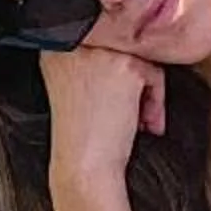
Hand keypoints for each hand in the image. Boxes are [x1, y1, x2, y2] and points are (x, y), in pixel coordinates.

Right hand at [40, 41, 166, 202]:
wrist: (83, 165)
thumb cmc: (80, 136)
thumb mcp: (74, 88)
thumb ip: (90, 62)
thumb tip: (126, 49)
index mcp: (55, 48)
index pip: (102, 47)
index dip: (113, 78)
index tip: (111, 102)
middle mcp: (74, 45)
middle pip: (122, 50)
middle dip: (133, 85)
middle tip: (130, 115)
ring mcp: (99, 53)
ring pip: (140, 60)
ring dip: (146, 94)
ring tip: (136, 122)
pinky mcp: (124, 66)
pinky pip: (154, 73)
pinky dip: (154, 100)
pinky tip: (140, 122)